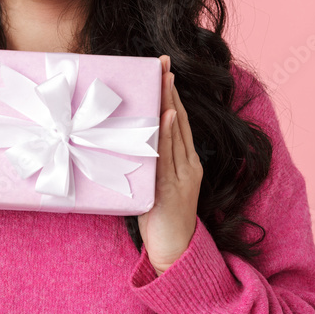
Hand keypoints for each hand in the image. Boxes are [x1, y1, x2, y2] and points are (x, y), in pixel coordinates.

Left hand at [137, 55, 203, 274]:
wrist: (173, 250)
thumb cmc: (159, 218)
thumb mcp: (153, 184)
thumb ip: (148, 163)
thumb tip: (126, 140)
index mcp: (185, 162)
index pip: (177, 120)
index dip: (171, 94)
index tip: (164, 71)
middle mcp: (187, 164)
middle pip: (178, 119)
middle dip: (170, 90)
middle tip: (163, 63)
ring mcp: (182, 175)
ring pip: (175, 133)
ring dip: (169, 104)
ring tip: (164, 79)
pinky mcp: (173, 187)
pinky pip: (169, 156)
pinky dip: (168, 134)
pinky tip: (166, 115)